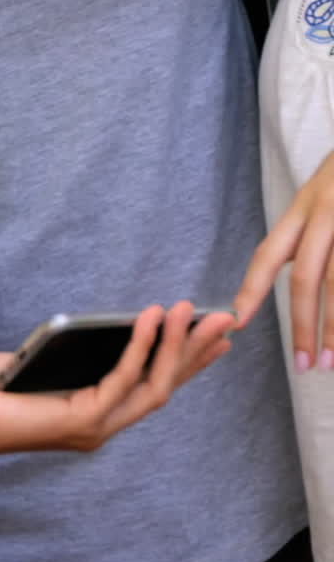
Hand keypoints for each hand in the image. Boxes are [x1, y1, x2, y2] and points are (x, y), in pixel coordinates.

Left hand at [0, 300, 231, 456]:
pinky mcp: (76, 420)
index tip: (209, 328)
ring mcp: (91, 426)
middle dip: (196, 353)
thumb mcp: (37, 357)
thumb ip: (67, 349)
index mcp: (92, 410)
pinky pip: (121, 380)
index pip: (152, 383)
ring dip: (176, 347)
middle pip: (164, 387)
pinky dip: (140, 348)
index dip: (185, 358)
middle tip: (224, 318)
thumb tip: (93, 324)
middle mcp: (99, 424)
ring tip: (191, 310)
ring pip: (152, 388)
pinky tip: (148, 317)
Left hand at [235, 147, 333, 370]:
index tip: (238, 321)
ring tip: (331, 362)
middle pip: (307, 276)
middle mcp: (325, 213)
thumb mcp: (318, 197)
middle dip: (301, 324)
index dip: (252, 287)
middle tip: (302, 364)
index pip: (269, 252)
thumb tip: (276, 273)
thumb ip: (302, 234)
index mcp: (303, 207)